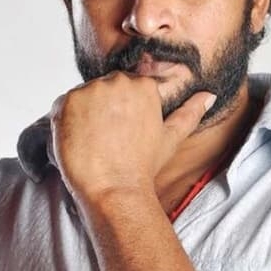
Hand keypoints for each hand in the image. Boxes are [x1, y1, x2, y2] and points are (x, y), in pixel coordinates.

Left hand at [50, 71, 214, 204]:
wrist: (114, 189)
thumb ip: (190, 112)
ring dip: (83, 114)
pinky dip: (66, 120)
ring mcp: (91, 89)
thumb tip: (209, 95)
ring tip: (93, 141)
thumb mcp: (171, 137)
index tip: (118, 131)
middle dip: (102, 109)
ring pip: (83, 97)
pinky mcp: (67, 101)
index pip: (124, 88)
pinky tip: (78, 139)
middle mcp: (117, 81)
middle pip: (103, 89)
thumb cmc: (143, 166)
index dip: (119, 110)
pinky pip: (62, 105)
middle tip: (106, 138)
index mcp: (143, 85)